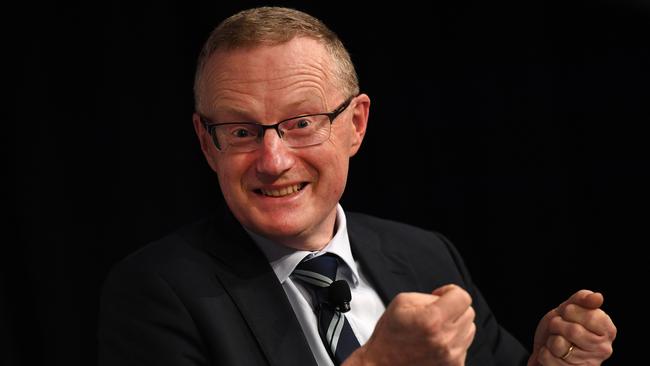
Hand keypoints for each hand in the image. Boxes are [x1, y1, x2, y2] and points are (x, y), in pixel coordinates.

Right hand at [344, 284, 475, 365]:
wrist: (382, 365)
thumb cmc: (389, 336)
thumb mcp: (401, 303)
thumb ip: (427, 296)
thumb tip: (444, 298)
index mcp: (432, 320)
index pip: (462, 297)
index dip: (451, 291)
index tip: (442, 295)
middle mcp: (445, 339)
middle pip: (468, 312)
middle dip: (453, 308)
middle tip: (436, 312)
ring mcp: (451, 355)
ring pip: (469, 329)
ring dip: (456, 325)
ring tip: (436, 329)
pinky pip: (465, 346)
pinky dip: (454, 341)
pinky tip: (437, 342)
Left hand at [527, 290, 615, 364]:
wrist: (547, 346)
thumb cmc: (561, 325)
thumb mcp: (569, 308)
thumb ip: (582, 299)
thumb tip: (598, 297)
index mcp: (607, 330)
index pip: (591, 316)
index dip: (571, 311)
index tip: (568, 313)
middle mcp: (603, 349)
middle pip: (574, 331)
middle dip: (557, 324)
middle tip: (558, 327)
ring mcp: (587, 364)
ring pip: (559, 345)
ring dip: (550, 339)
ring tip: (556, 341)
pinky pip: (547, 357)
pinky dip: (544, 353)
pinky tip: (552, 354)